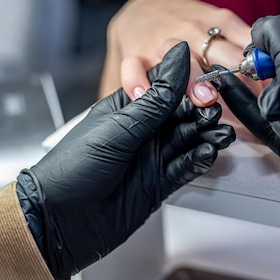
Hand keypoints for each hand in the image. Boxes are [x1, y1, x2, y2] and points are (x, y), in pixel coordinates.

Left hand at [17, 42, 234, 279]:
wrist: (57, 222)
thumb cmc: (72, 169)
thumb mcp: (118, 128)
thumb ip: (156, 98)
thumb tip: (177, 57)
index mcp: (127, 108)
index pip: (167, 87)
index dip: (190, 85)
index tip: (209, 85)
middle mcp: (142, 131)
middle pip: (183, 114)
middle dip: (203, 113)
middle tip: (217, 113)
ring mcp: (151, 157)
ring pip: (189, 140)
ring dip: (207, 136)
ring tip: (222, 135)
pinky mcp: (158, 183)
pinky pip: (186, 167)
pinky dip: (200, 160)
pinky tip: (209, 153)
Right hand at [100, 0, 263, 104]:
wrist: (141, 8)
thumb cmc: (190, 26)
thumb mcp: (221, 28)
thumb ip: (246, 53)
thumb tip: (276, 87)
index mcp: (221, 25)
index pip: (248, 46)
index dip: (262, 71)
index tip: (271, 92)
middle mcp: (194, 33)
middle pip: (218, 52)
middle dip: (232, 74)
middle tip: (250, 100)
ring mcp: (164, 42)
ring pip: (177, 56)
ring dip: (191, 78)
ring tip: (203, 99)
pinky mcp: (136, 54)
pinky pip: (133, 68)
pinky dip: (138, 82)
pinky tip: (148, 97)